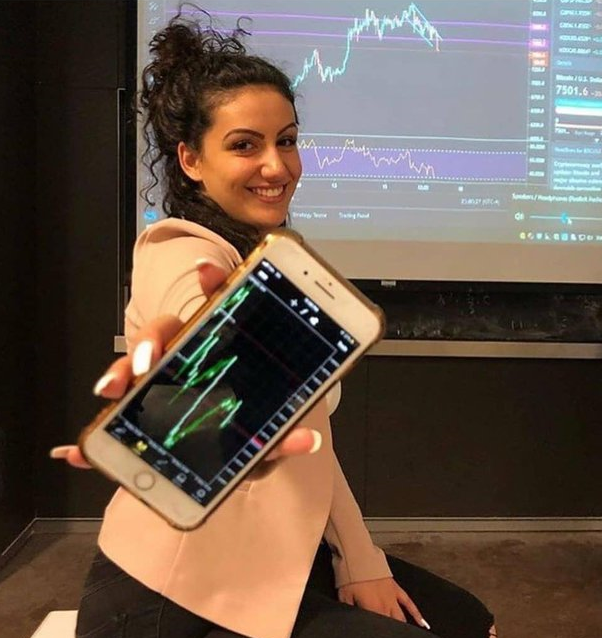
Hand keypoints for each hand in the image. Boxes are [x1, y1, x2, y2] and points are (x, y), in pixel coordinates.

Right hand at [51, 259, 322, 468]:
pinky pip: (114, 419)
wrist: (223, 455)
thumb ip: (283, 437)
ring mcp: (160, 385)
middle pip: (161, 336)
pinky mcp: (141, 414)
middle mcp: (184, 361)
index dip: (208, 290)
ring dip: (117, 374)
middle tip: (147, 364)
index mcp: (217, 351)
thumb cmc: (245, 432)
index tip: (203, 275)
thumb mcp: (264, 436)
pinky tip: (77, 452)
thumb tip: (307, 440)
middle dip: (147, 343)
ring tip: (109, 392)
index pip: (209, 313)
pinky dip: (94, 437)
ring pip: (132, 367)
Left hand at [338, 578, 426, 626]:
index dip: (379, 631)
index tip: (379, 633)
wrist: (358, 558)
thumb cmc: (350, 577)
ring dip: (403, 626)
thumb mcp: (344, 598)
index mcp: (373, 610)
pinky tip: (421, 622)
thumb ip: (350, 611)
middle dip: (392, 630)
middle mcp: (385, 606)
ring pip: (401, 618)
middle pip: (392, 624)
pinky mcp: (396, 588)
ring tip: (407, 633)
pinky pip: (409, 603)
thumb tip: (352, 620)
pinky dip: (416, 613)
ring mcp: (393, 597)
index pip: (379, 627)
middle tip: (392, 633)